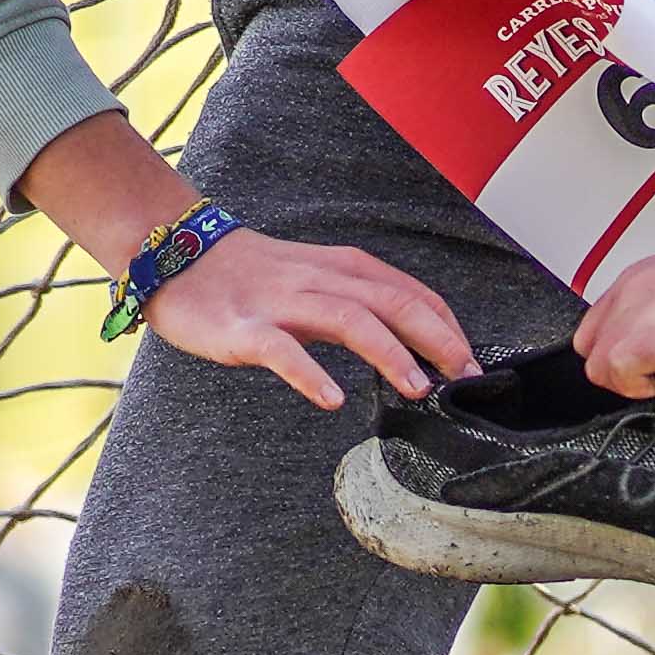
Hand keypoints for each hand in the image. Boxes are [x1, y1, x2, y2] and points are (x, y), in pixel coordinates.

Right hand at [17, 110, 473, 410]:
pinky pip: (281, 351)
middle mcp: (320, 281)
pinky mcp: (244, 328)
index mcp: (344, 269)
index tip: (475, 366)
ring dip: (389, 353)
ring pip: (348, 320)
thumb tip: (421, 342)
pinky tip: (332, 398)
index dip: (449, 327)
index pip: (411, 294)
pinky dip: (310, 373)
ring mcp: (282, 303)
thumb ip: (365, 305)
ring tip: (417, 388)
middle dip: (438, 339)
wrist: (179, 256)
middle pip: (393, 302)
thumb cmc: (256, 278)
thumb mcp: (320, 282)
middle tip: (466, 378)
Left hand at [575, 195, 654, 395]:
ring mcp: (639, 309)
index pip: (600, 328)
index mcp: (644, 276)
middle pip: (590, 349)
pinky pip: (617, 375)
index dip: (624, 354)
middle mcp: (633, 288)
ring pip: (597, 367)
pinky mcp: (652, 334)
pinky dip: (641, 388)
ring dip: (632, 382)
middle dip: (622, 372)